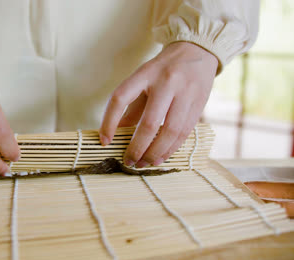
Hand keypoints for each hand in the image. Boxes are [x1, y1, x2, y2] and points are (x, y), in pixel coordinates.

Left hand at [99, 42, 217, 166]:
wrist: (196, 51)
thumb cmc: (163, 70)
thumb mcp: (142, 80)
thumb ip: (130, 107)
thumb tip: (115, 135)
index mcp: (145, 74)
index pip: (120, 98)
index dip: (109, 122)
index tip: (105, 141)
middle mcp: (166, 82)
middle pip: (149, 122)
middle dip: (137, 147)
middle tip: (129, 161)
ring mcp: (185, 93)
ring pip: (170, 131)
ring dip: (156, 152)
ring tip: (145, 163)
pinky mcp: (200, 103)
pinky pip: (184, 132)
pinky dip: (171, 149)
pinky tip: (160, 157)